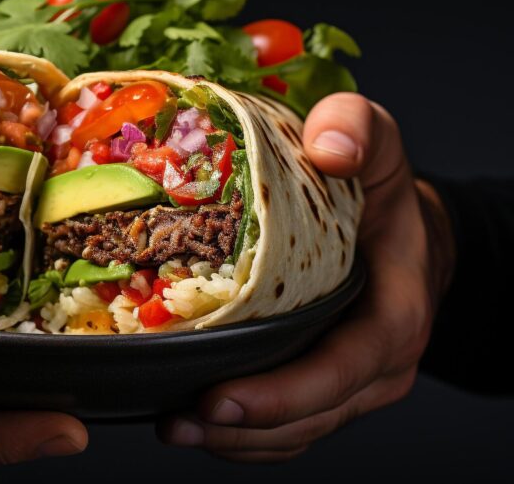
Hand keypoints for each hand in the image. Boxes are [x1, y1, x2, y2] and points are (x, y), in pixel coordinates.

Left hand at [157, 93, 454, 460]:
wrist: (396, 222)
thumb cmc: (379, 185)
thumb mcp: (374, 141)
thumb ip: (358, 128)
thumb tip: (330, 147)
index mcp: (394, 311)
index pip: (344, 369)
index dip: (284, 394)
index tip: (219, 397)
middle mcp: (377, 360)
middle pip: (313, 414)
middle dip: (243, 428)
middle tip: (175, 422)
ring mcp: (352, 381)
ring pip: (297, 431)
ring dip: (235, 440)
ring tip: (171, 426)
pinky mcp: (323, 385)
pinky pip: (288, 427)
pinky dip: (242, 434)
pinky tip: (192, 420)